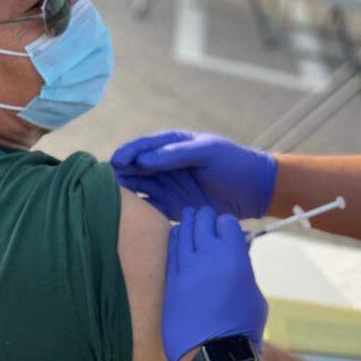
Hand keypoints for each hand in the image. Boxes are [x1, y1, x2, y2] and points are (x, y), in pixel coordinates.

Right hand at [112, 130, 276, 218]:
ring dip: (124, 193)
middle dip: (119, 173)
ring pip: (138, 188)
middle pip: (135, 167)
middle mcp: (166, 164)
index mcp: (173, 144)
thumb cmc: (234, 164)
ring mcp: (168, 186)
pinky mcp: (172, 207)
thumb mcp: (208, 152)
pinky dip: (138, 212)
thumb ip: (177, 154)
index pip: (144, 146)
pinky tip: (127, 217)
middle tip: (104, 182)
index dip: (129, 152)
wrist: (255, 191)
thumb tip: (144, 160)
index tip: (117, 161)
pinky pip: (149, 209)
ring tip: (109, 200)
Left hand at [162, 207, 267, 360]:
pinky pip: (172, 250)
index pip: (226, 223)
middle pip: (204, 221)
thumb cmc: (242, 328)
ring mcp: (187, 268)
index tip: (227, 228)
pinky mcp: (172, 281)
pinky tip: (177, 235)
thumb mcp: (254, 293)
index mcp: (234, 257)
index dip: (227, 224)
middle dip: (207, 217)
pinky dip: (176, 238)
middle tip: (206, 216)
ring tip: (190, 216)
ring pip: (184, 231)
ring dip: (189, 222)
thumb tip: (240, 252)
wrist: (213, 354)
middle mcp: (209, 257)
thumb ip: (245, 268)